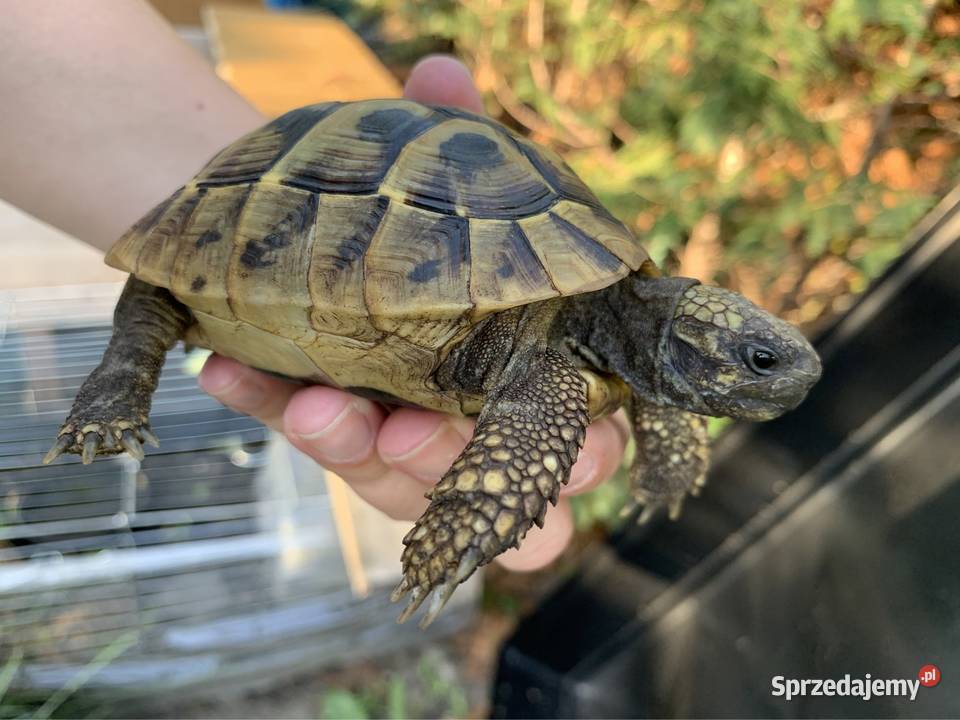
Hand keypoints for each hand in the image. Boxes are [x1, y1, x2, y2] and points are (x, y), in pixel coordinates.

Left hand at [198, 55, 629, 570]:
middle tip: (409, 432)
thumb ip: (457, 136)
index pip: (587, 440)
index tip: (563, 444)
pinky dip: (279, 408)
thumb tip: (440, 69)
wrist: (338, 234)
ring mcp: (416, 438)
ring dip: (357, 449)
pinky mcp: (350, 437)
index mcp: (548, 370)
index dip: (580, 454)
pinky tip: (229, 372)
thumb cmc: (432, 216)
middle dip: (451, 463)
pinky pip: (323, 442)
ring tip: (316, 407)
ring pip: (402, 483)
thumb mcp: (451, 176)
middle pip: (505, 492)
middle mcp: (489, 419)